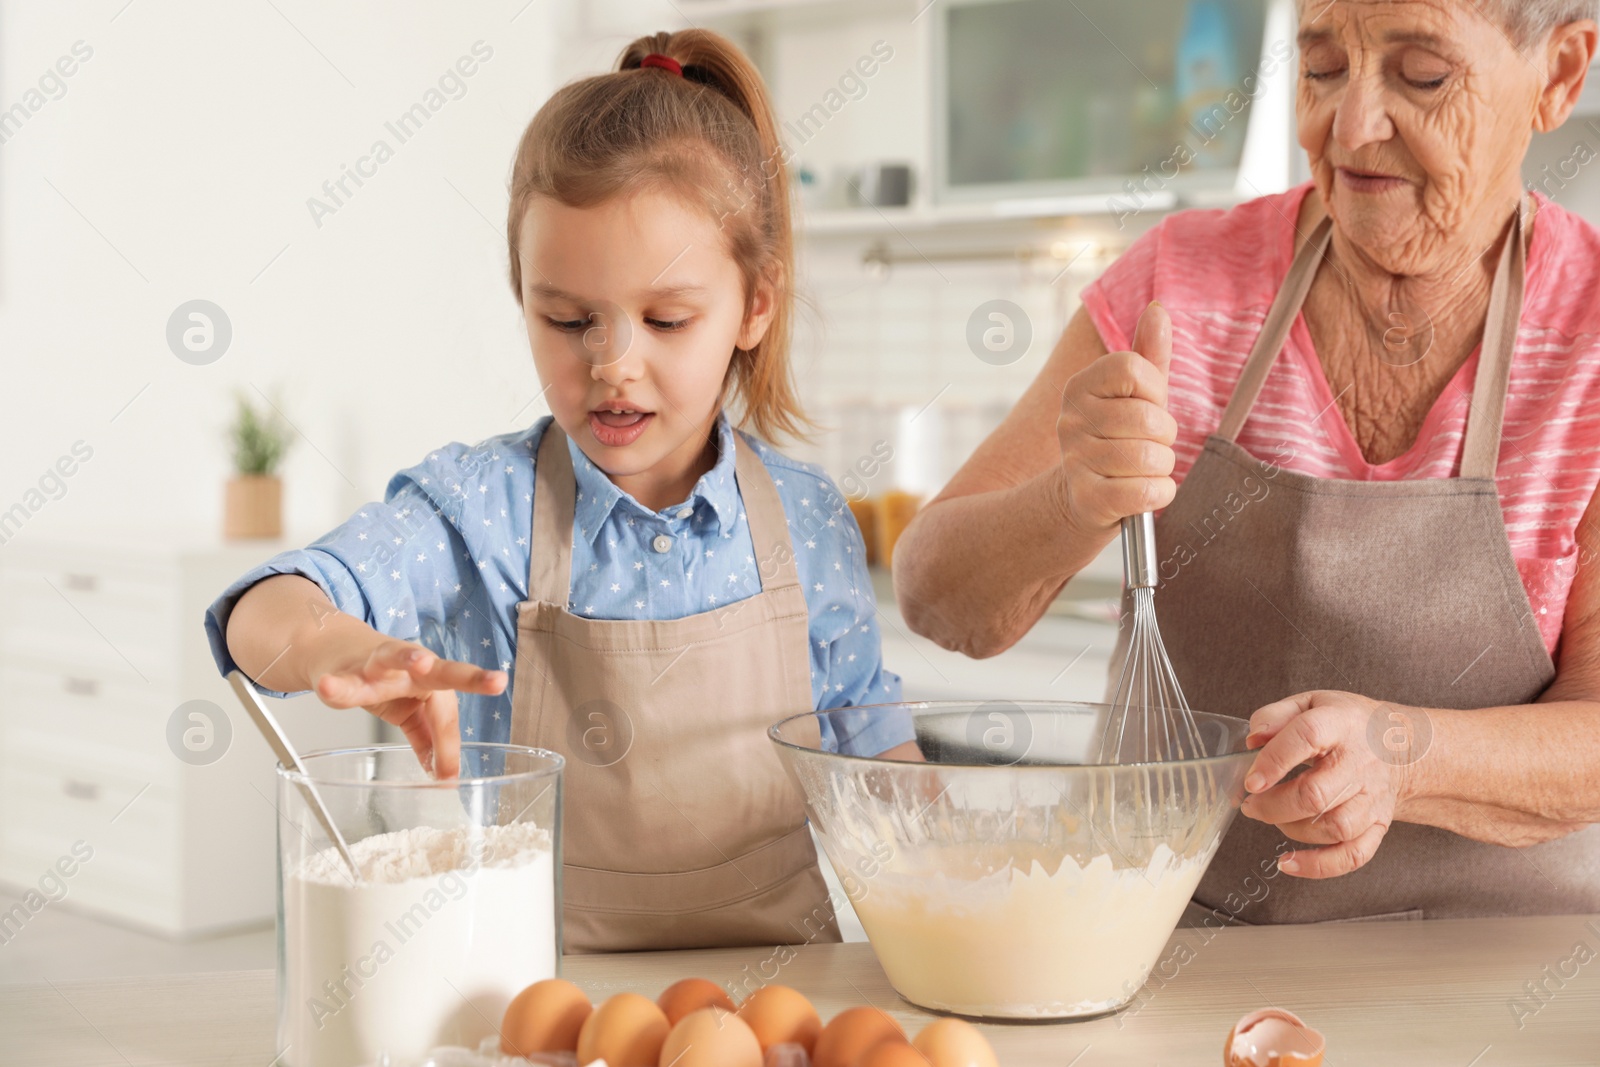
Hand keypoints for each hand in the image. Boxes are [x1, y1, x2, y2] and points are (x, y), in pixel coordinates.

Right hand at [312, 638, 506, 778]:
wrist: (338, 650)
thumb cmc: (383, 679)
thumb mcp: (410, 712)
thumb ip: (427, 738)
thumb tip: (442, 774)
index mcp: (433, 683)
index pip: (445, 718)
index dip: (448, 748)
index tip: (448, 778)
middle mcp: (413, 668)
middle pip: (444, 673)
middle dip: (472, 678)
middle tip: (497, 682)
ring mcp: (381, 662)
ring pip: (396, 659)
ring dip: (409, 660)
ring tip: (421, 662)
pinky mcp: (347, 667)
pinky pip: (343, 680)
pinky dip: (337, 686)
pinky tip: (329, 687)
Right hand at [1056, 301, 1178, 536]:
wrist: (1082, 500)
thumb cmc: (1117, 440)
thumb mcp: (1133, 395)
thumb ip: (1148, 354)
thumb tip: (1158, 309)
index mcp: (1079, 387)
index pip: (1132, 368)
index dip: (1154, 390)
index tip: (1146, 406)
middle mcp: (1070, 421)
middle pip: (1147, 416)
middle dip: (1164, 435)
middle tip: (1148, 444)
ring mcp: (1075, 461)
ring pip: (1150, 457)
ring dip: (1162, 467)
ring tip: (1143, 469)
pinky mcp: (1088, 500)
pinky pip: (1146, 491)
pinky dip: (1158, 494)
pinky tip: (1142, 491)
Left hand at [1240, 690, 1421, 878]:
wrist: (1400, 745)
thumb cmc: (1346, 724)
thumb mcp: (1310, 703)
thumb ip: (1274, 716)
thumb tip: (1252, 740)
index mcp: (1339, 724)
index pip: (1307, 737)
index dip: (1275, 760)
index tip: (1251, 780)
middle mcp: (1359, 764)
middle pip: (1316, 794)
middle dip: (1273, 805)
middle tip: (1251, 804)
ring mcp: (1371, 798)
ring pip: (1333, 828)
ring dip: (1291, 830)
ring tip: (1273, 817)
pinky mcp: (1378, 825)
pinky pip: (1353, 855)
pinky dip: (1319, 866)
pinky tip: (1290, 862)